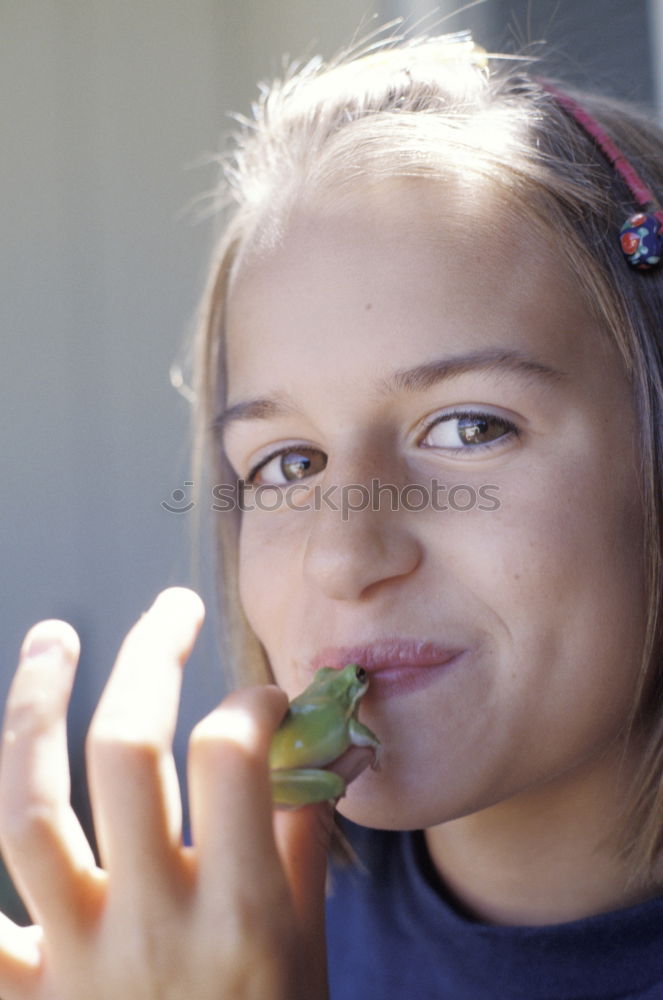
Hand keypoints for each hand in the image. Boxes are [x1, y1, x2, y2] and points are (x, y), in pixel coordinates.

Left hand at [0, 588, 331, 998]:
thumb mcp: (307, 951)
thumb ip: (302, 836)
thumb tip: (314, 740)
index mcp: (239, 918)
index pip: (233, 756)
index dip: (251, 699)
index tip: (263, 695)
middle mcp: (149, 927)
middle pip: (122, 752)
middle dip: (147, 659)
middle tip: (170, 611)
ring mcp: (75, 960)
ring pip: (25, 808)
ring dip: (30, 709)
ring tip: (53, 638)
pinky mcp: (27, 992)